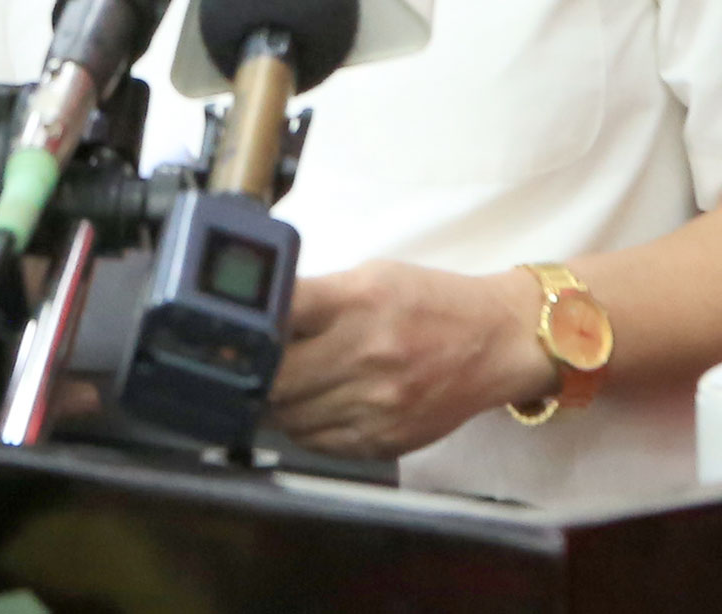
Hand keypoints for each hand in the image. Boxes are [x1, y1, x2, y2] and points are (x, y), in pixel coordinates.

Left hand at [268, 262, 553, 459]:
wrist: (498, 342)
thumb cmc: (429, 302)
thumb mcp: (370, 277)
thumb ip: (314, 296)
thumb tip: (253, 316)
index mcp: (357, 301)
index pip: (276, 314)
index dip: (241, 326)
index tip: (223, 330)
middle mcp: (365, 354)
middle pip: (273, 378)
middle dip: (251, 373)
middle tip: (241, 365)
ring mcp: (376, 404)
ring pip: (289, 418)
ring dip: (273, 406)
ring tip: (279, 386)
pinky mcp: (385, 440)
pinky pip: (319, 444)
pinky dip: (304, 429)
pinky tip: (310, 408)